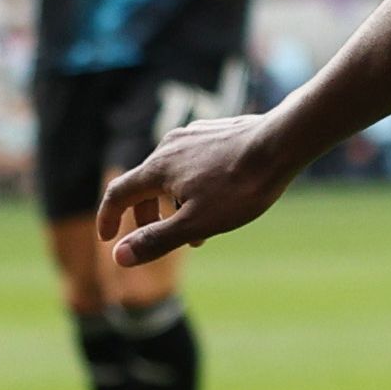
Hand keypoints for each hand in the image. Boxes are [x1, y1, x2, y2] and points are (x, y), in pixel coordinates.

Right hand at [103, 112, 291, 266]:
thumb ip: (156, 240)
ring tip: (199, 229)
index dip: (109, 218)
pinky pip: (192, 162)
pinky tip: (219, 198)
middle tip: (162, 238)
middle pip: (145, 184)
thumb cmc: (240, 187)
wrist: (282, 144)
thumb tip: (118, 257)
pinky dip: (193, 185)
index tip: (108, 238)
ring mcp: (193, 136)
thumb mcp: (197, 223)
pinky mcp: (215, 132)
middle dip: (148, 215)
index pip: (118, 193)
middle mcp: (169, 146)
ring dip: (175, 203)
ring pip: (171, 174)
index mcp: (158, 169)